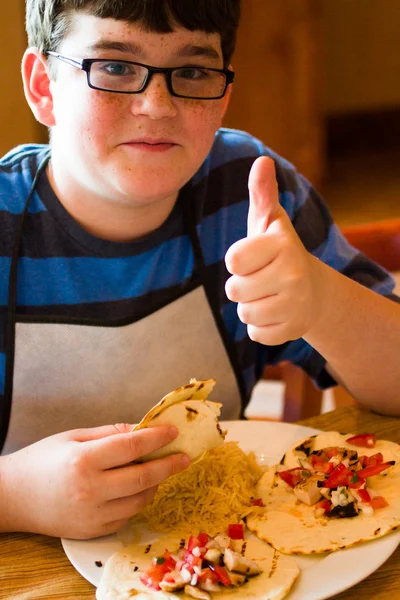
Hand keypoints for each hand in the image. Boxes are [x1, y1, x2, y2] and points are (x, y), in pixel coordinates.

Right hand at [0, 424, 188, 538]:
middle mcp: (90, 490)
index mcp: (84, 460)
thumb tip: (141, 429)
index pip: (131, 447)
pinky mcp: (93, 531)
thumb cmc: (41, 461)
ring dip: (154, 484)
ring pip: (139, 500)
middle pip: (143, 478)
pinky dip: (137, 500)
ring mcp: (92, 515)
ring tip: (158, 470)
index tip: (172, 431)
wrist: (13, 497)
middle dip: (168, 465)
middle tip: (183, 456)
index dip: (156, 438)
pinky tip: (136, 488)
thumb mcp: (73, 436)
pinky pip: (127, 515)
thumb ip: (110, 433)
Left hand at [225, 156, 322, 345]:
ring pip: (244, 313)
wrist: (313, 290)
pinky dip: (260, 327)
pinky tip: (275, 312)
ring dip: (249, 307)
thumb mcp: (270, 223)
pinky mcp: (293, 329)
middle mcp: (292, 273)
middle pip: (234, 290)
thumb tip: (261, 161)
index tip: (254, 257)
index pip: (232, 260)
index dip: (238, 261)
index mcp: (282, 244)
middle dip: (241, 286)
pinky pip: (255, 334)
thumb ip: (262, 194)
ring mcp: (295, 304)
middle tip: (261, 279)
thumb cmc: (279, 252)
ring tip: (268, 295)